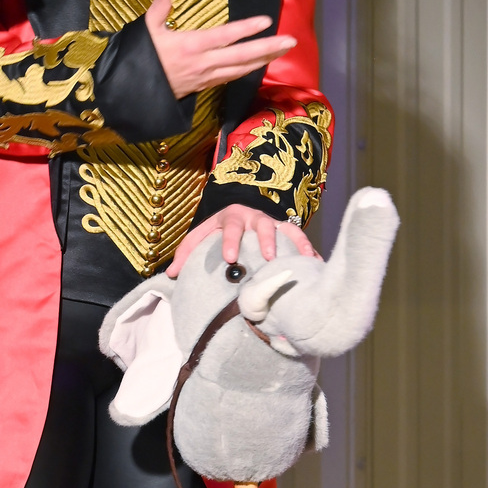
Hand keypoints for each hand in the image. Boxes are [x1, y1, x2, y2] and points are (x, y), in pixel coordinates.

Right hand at [144, 0, 294, 97]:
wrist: (134, 94)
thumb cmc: (142, 60)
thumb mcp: (146, 31)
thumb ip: (158, 8)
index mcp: (190, 46)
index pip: (225, 36)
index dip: (246, 29)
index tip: (266, 21)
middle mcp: (204, 63)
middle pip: (242, 56)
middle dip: (268, 48)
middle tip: (291, 40)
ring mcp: (207, 77)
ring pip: (242, 69)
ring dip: (265, 59)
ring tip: (284, 49)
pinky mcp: (206, 86)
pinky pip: (233, 77)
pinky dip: (250, 69)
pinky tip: (261, 63)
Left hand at [168, 204, 313, 276]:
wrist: (237, 214)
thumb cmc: (216, 230)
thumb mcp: (199, 236)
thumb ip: (185, 253)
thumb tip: (171, 273)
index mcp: (231, 216)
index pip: (230, 226)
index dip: (231, 240)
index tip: (230, 257)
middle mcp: (254, 217)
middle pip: (262, 225)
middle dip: (266, 240)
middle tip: (269, 257)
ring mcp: (272, 223)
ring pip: (286, 228)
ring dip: (294, 243)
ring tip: (301, 260)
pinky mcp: (285, 231)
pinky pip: (300, 238)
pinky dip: (308, 249)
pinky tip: (315, 264)